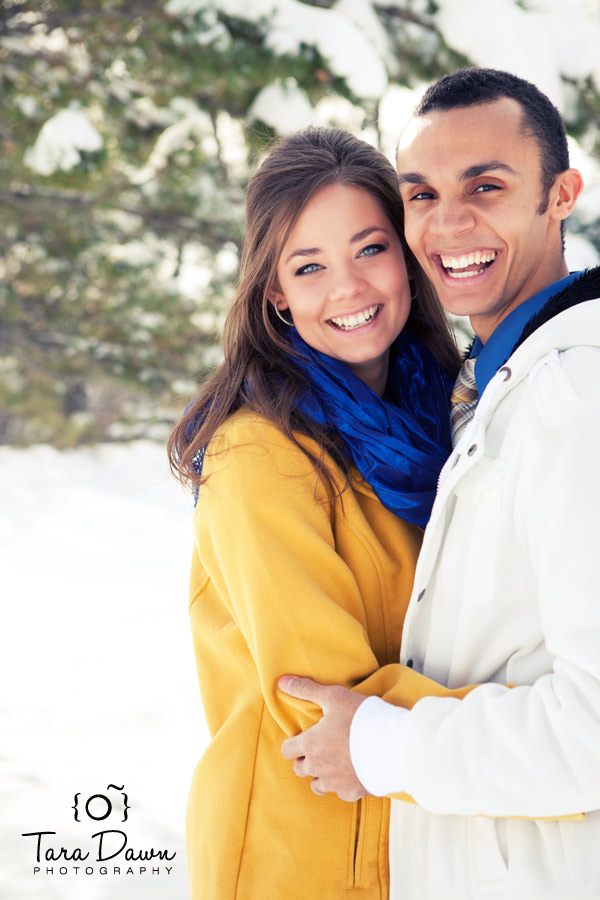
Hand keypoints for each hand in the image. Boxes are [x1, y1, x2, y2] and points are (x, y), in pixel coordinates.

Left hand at [279, 675, 369, 801]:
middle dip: (305, 758)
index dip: (293, 743)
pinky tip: (351, 771)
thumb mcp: (334, 696)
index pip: (287, 750)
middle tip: (320, 746)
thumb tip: (281, 681)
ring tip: (333, 760)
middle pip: (299, 769)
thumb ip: (306, 689)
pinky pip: (339, 792)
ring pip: (316, 785)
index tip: (305, 736)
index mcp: (311, 744)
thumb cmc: (362, 718)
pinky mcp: (351, 792)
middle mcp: (318, 767)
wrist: (392, 745)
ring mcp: (334, 782)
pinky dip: (341, 784)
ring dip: (320, 774)